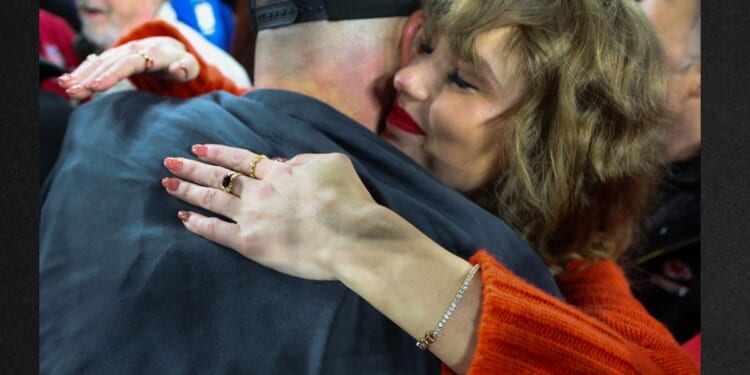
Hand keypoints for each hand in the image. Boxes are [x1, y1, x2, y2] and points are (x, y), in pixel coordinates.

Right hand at [58, 36, 198, 99]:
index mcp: (153, 53)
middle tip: (73, 91)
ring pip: (99, 62)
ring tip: (65, 87)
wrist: (170, 50)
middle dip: (90, 77)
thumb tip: (177, 69)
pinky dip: (80, 72)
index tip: (97, 86)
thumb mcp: (190, 66)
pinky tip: (66, 81)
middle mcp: (133, 49)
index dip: (113, 74)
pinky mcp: (113, 57)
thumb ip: (186, 68)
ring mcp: (121, 52)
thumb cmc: (181, 64)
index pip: (130, 63)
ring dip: (81, 75)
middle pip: (109, 63)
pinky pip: (94, 63)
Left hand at [161, 144, 381, 279]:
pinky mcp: (251, 244)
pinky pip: (217, 233)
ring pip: (212, 201)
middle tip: (169, 161)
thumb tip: (287, 163)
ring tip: (168, 184)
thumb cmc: (349, 200)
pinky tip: (184, 219)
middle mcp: (260, 192)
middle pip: (219, 177)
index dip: (217, 152)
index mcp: (280, 172)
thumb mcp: (333, 163)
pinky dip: (199, 225)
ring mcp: (252, 217)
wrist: (351, 236)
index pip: (241, 158)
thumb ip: (305, 159)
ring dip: (188, 191)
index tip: (198, 147)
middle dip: (192, 168)